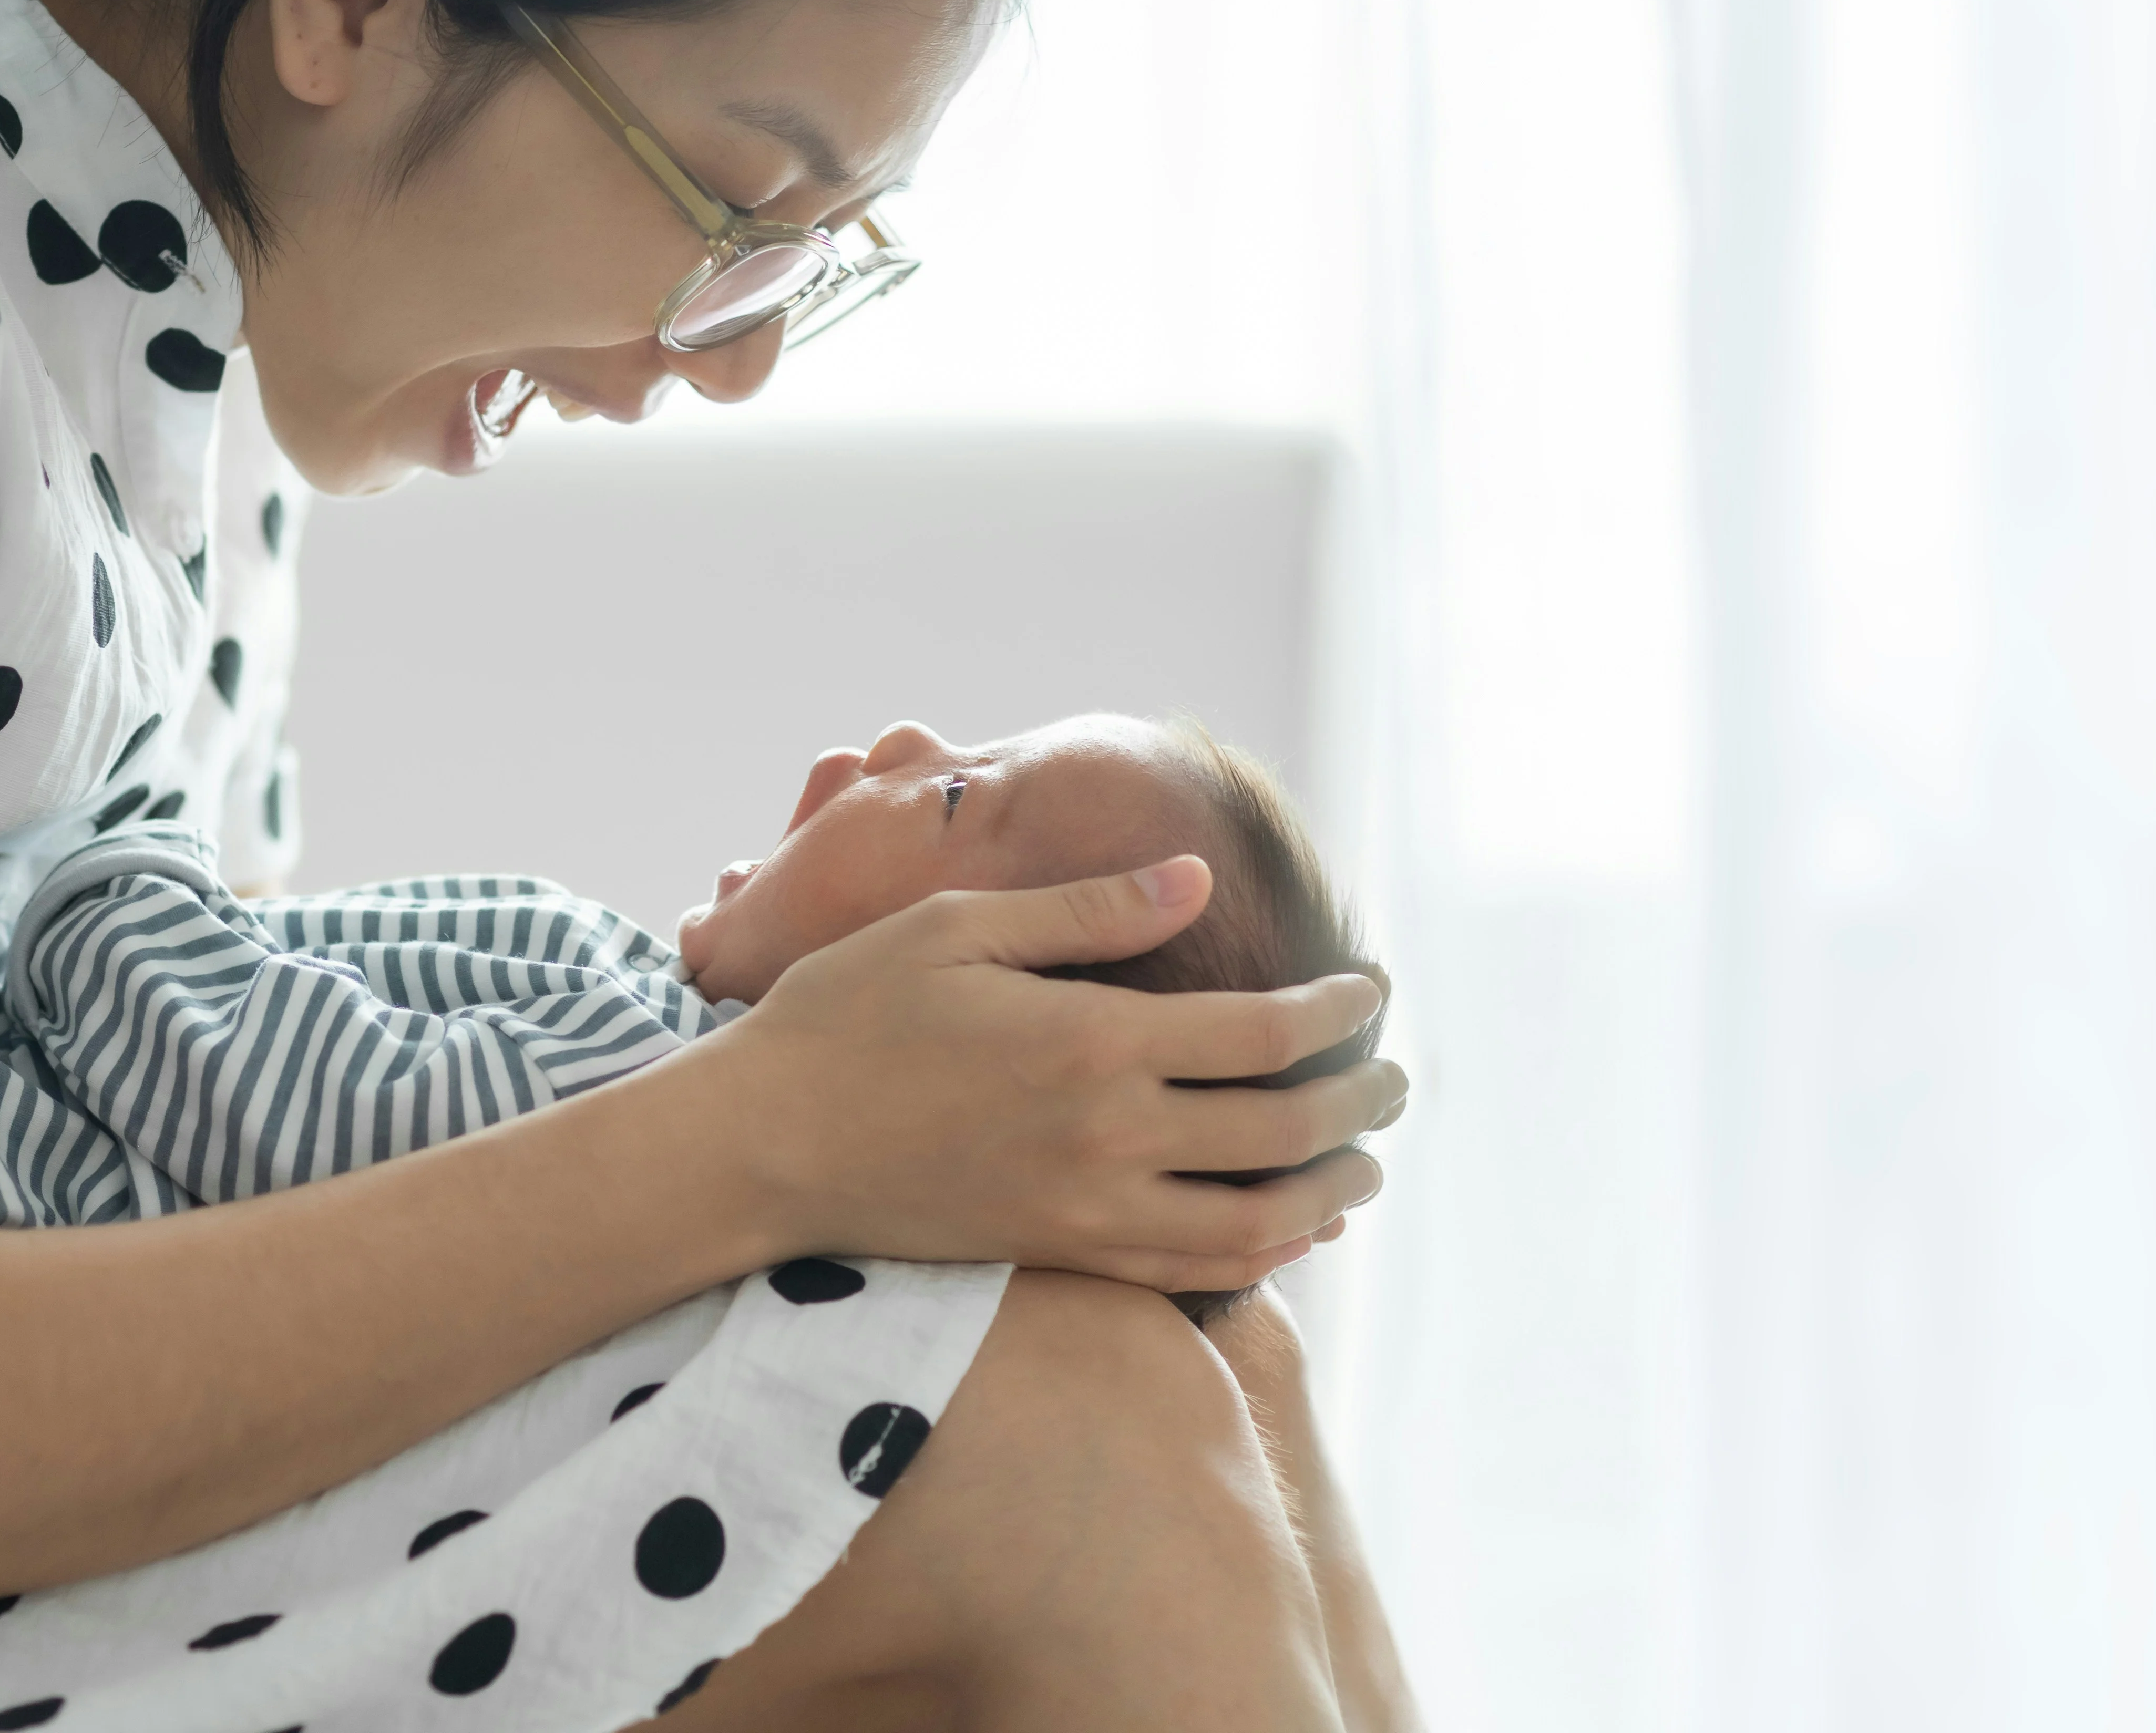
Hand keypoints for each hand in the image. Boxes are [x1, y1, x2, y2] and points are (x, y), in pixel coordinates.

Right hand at [698, 856, 1406, 1296]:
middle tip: (1395, 1075)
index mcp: (1092, 1043)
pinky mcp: (1058, 1256)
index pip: (1263, 1033)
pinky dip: (1260, 1253)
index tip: (1371, 988)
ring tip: (1366, 1161)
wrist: (760, 1147)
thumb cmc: (848, 1018)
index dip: (1336, 1011)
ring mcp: (1085, 1211)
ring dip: (1329, 1190)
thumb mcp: (957, 930)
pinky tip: (1291, 1230)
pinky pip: (1190, 1271)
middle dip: (1359, 1102)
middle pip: (1283, 1132)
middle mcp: (1106, 1138)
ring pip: (1253, 1220)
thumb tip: (1196, 883)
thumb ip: (1088, 913)